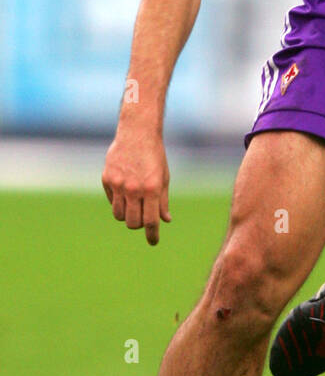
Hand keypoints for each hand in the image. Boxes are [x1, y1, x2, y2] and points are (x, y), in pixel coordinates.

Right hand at [102, 128, 171, 245]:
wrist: (137, 133)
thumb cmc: (154, 157)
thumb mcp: (163, 178)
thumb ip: (162, 201)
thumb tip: (165, 220)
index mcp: (152, 189)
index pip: (151, 221)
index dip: (152, 235)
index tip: (153, 242)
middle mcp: (134, 189)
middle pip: (133, 223)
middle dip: (139, 225)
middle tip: (143, 217)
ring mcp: (118, 184)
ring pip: (119, 215)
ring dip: (127, 215)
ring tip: (134, 204)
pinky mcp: (107, 179)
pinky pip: (112, 200)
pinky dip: (118, 201)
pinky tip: (125, 190)